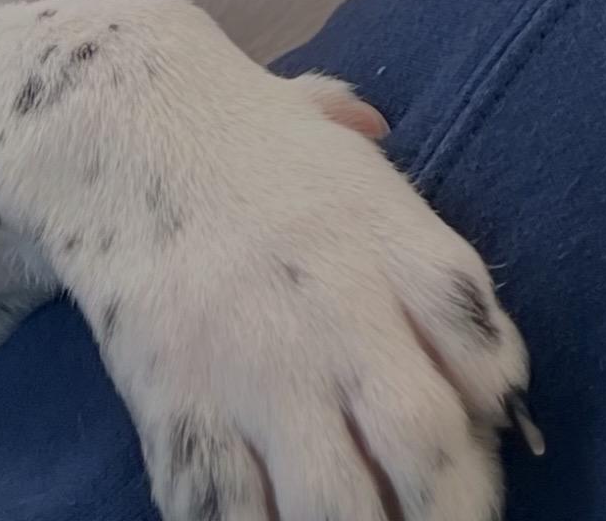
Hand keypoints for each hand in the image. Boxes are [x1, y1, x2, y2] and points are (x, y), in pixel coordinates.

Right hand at [85, 59, 531, 520]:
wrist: (111, 122)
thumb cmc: (237, 134)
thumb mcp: (330, 134)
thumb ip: (388, 180)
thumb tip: (391, 146)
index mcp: (386, 238)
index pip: (478, 347)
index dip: (495, 408)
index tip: (486, 427)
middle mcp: (333, 307)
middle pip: (423, 442)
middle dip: (452, 511)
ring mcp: (254, 364)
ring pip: (334, 504)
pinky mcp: (178, 402)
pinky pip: (229, 513)